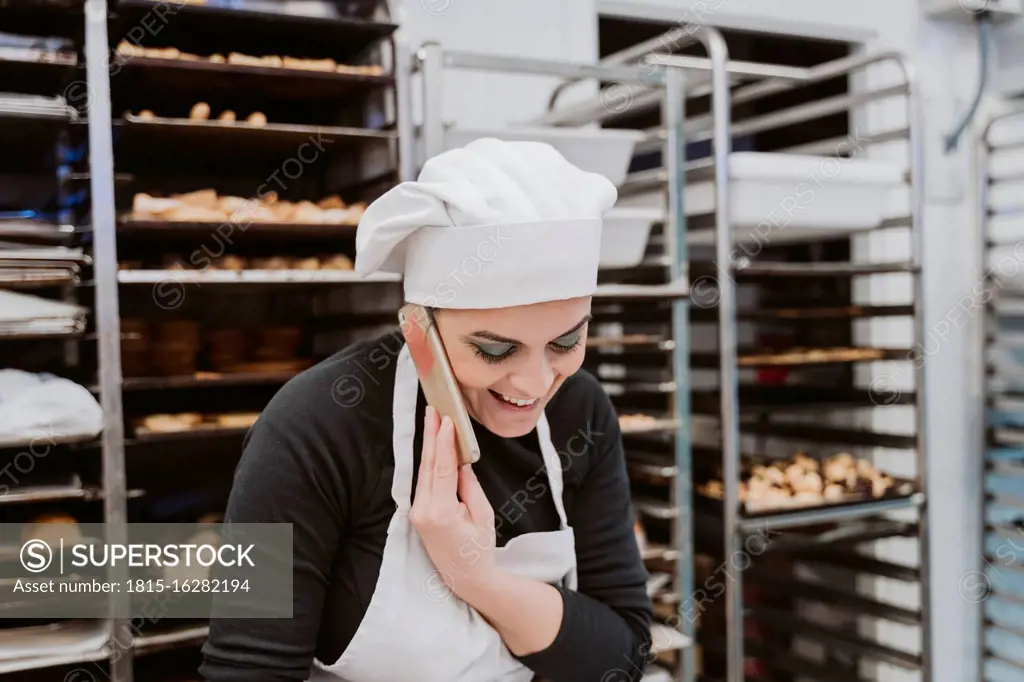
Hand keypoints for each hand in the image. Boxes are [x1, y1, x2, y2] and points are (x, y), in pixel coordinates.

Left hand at [410, 406, 498, 601]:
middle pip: (427, 466)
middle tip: (433, 410)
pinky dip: (429, 461)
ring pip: (423, 472)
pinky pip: (424, 482)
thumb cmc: (479, 549)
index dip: (443, 443)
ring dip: (428, 446)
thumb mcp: (483, 515)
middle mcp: (423, 511)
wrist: (466, 578)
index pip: (441, 469)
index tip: (446, 420)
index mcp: (440, 512)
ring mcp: (417, 513)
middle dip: (430, 436)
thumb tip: (460, 462)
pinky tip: (433, 445)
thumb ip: (469, 486)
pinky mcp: (418, 513)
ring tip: (433, 421)